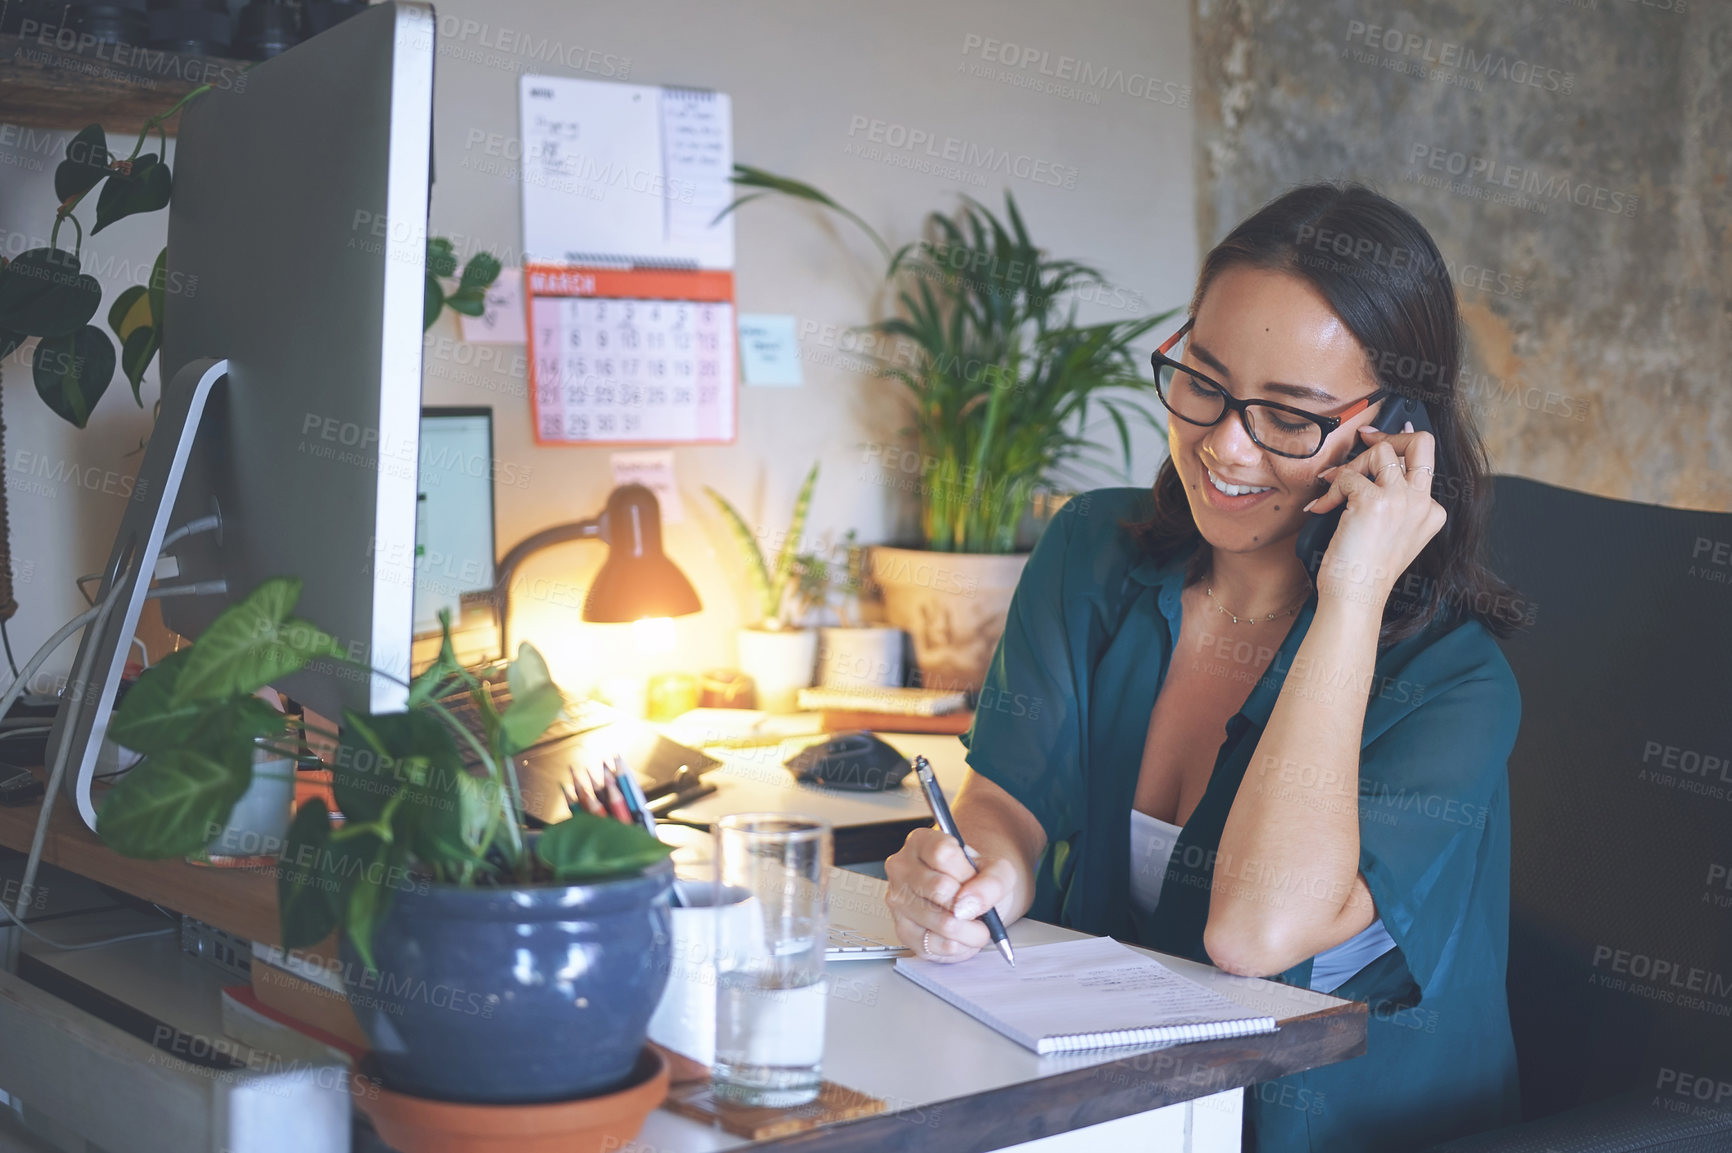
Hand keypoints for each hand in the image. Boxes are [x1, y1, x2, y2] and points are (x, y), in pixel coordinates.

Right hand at [883, 826, 1015, 963]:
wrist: (970, 898)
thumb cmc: (976, 879)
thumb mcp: (997, 870)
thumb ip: (992, 881)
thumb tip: (970, 903)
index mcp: (920, 842)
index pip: (943, 853)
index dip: (966, 871)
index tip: (973, 877)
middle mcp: (901, 869)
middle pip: (940, 888)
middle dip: (970, 903)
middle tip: (976, 904)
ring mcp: (898, 901)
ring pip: (942, 922)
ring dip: (972, 930)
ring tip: (976, 923)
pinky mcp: (903, 932)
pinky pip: (939, 945)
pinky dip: (962, 945)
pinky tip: (963, 935)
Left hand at [1301, 422, 1446, 605]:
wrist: (1356, 596)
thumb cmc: (1365, 570)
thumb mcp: (1391, 532)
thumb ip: (1392, 500)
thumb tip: (1375, 462)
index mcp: (1431, 512)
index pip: (1423, 463)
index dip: (1396, 450)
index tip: (1374, 442)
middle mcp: (1422, 503)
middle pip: (1422, 443)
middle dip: (1391, 433)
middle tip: (1364, 437)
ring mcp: (1402, 500)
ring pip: (1381, 451)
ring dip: (1350, 465)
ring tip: (1335, 488)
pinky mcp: (1374, 501)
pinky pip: (1347, 476)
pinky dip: (1330, 490)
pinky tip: (1322, 509)